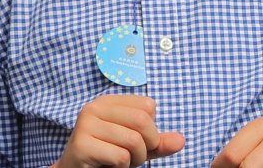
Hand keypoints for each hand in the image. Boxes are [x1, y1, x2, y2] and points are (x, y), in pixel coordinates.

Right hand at [56, 94, 183, 167]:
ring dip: (135, 159)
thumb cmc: (108, 157)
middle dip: (147, 145)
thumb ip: (157, 143)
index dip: (152, 129)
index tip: (137, 141)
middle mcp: (94, 107)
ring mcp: (85, 124)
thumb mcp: (137, 148)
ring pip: (133, 141)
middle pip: (143, 121)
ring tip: (120, 161)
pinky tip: (108, 164)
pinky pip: (121, 157)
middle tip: (132, 156)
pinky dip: (122, 167)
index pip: (148, 106)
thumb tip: (181, 140)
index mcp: (108, 102)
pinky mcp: (81, 144)